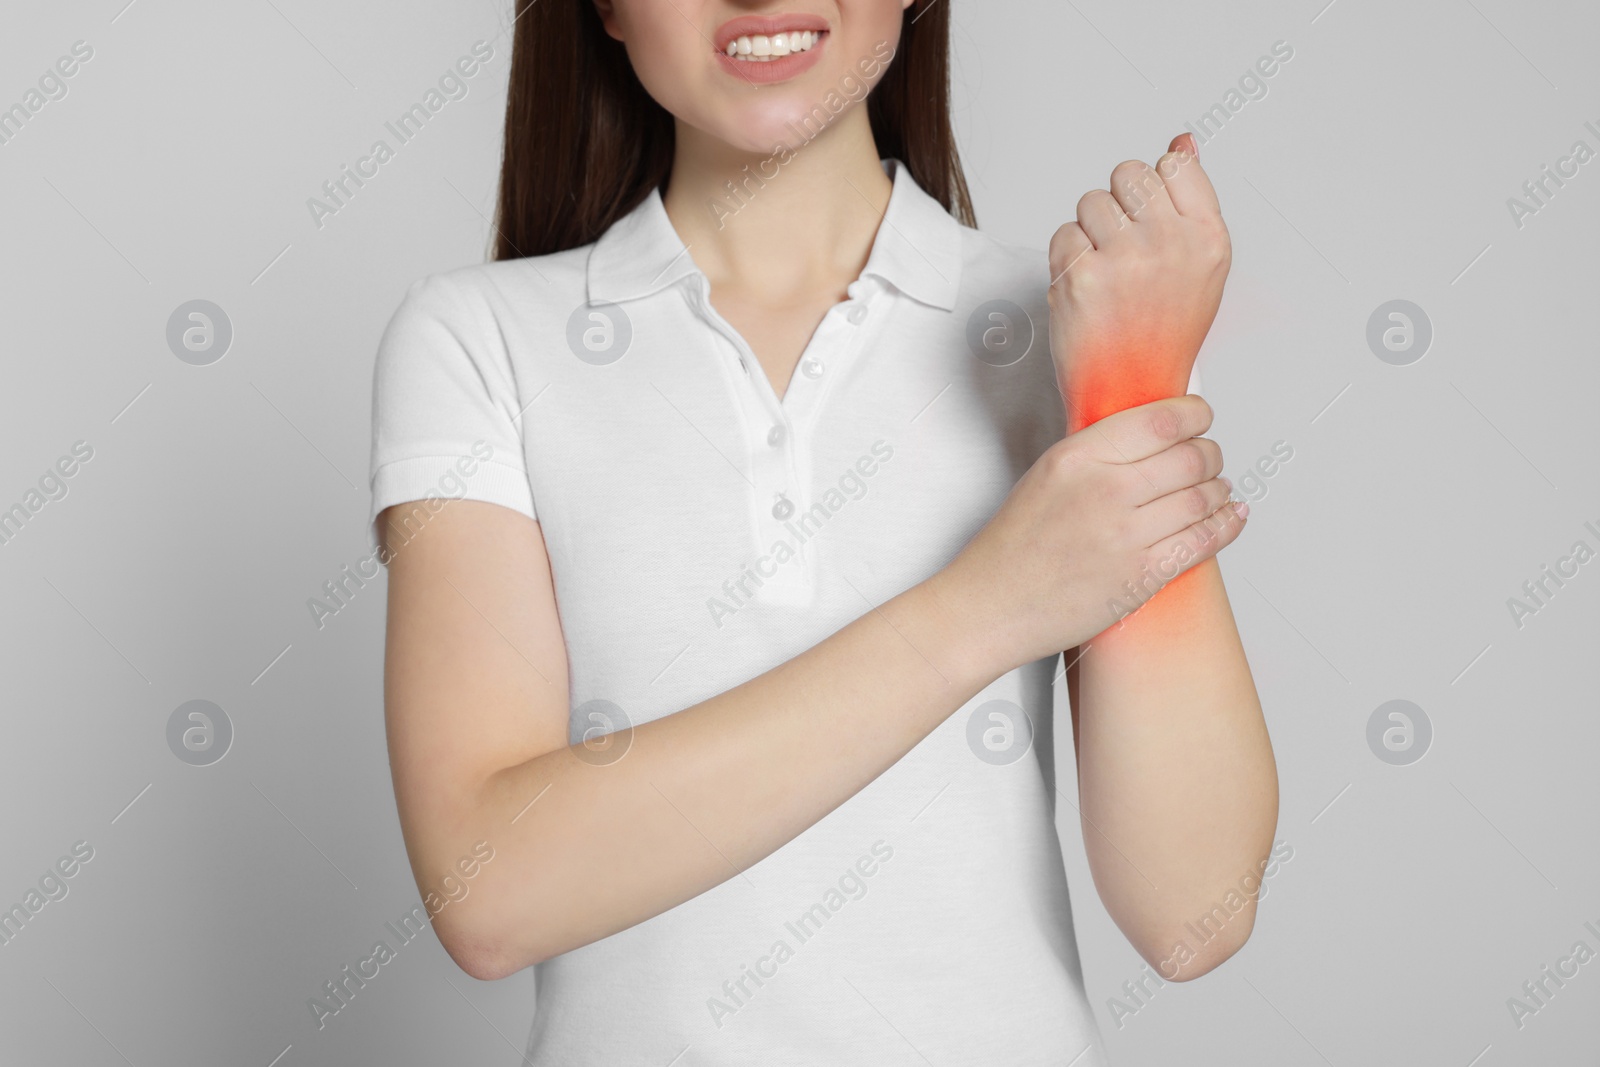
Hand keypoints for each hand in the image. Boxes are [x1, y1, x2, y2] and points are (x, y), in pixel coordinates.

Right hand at [936, 394, 1244, 670]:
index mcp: (1077, 458)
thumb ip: (1098, 452)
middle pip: (1191, 457)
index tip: (1200, 418)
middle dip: (1210, 454)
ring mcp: (1127, 536)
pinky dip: (1226, 525)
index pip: (1161, 419)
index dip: (1194, 415)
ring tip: (1217, 489)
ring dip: (1219, 490)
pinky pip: (1203, 541)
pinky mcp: (1142, 577)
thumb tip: (1152, 436)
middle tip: (1209, 457)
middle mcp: (1105, 492)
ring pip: (1203, 498)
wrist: (994, 605)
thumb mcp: (1046, 475)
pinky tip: (1230, 516)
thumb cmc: (1013, 547)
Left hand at [1048, 133, 1230, 432]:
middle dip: (1120, 205)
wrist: (1131, 394)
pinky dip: (1067, 259)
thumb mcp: (1199, 265)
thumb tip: (1182, 141)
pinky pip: (1063, 234)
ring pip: (1091, 200)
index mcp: (1208, 238)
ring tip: (1107, 274)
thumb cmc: (1164, 331)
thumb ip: (1190, 200)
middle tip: (1124, 251)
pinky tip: (1086, 290)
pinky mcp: (1081, 276)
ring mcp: (1125, 259)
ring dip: (1090, 231)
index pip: (1174, 165)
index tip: (1153, 226)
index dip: (1155, 192)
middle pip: (1128, 173)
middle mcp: (1171, 244)